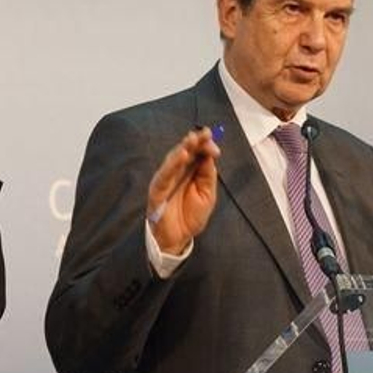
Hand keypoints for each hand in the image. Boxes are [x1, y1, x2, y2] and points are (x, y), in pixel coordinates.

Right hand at [148, 127, 220, 254]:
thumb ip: (207, 176)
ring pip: (174, 159)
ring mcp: (166, 179)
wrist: (178, 239)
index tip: (214, 141)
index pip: (196, 153)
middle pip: (186, 152)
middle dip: (196, 141)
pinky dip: (173, 164)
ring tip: (193, 138)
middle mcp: (177, 173)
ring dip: (184, 147)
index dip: (205, 145)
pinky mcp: (157, 189)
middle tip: (206, 133)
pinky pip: (165, 174)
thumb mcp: (207, 195)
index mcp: (190, 173)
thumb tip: (210, 156)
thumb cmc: (191, 217)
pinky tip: (182, 155)